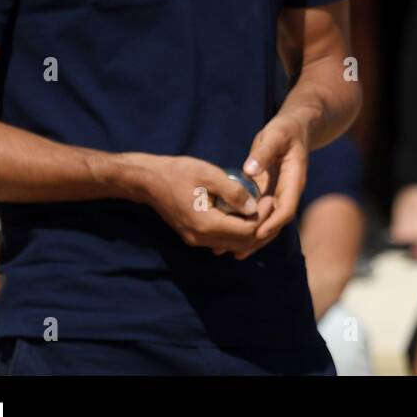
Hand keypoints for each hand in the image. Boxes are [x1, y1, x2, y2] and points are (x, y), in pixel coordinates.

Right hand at [139, 154, 260, 254]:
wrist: (148, 181)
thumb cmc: (178, 173)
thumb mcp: (209, 174)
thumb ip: (233, 192)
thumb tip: (253, 207)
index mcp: (206, 224)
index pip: (246, 232)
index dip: (263, 217)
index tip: (268, 198)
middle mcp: (201, 238)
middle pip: (242, 244)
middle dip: (259, 226)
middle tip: (266, 204)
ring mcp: (195, 239)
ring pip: (233, 244)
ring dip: (248, 230)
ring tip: (255, 207)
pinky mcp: (193, 236)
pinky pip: (221, 240)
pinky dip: (235, 230)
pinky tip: (239, 211)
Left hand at [237, 113, 311, 259]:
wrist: (294, 129)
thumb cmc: (285, 130)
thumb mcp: (276, 135)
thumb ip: (264, 152)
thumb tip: (250, 170)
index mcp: (294, 181)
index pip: (286, 208)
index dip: (272, 223)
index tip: (256, 234)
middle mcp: (287, 193)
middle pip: (275, 223)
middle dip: (257, 239)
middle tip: (237, 252)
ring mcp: (277, 195)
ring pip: (265, 223)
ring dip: (249, 239)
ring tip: (227, 252)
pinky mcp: (266, 194)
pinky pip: (256, 215)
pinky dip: (244, 226)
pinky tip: (226, 235)